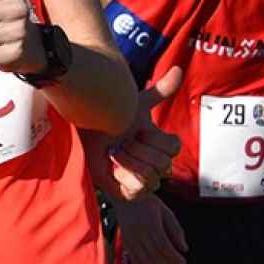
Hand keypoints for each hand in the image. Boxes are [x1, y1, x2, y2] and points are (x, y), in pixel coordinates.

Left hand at [91, 67, 183, 201]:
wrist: (85, 139)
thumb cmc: (108, 121)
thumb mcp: (134, 105)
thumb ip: (160, 90)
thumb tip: (178, 69)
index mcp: (159, 148)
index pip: (172, 148)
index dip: (154, 139)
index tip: (134, 130)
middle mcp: (154, 166)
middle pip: (164, 163)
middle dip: (139, 150)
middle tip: (119, 142)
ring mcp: (142, 181)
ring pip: (153, 177)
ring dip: (130, 161)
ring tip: (113, 152)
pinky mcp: (129, 194)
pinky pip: (139, 189)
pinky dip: (125, 175)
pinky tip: (112, 166)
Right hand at [109, 193, 188, 263]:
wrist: (125, 197)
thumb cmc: (147, 203)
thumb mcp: (166, 212)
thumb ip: (176, 230)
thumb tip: (184, 248)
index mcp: (150, 223)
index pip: (163, 246)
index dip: (174, 258)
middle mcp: (139, 232)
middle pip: (154, 255)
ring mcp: (130, 238)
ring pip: (144, 260)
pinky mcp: (125, 243)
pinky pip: (134, 260)